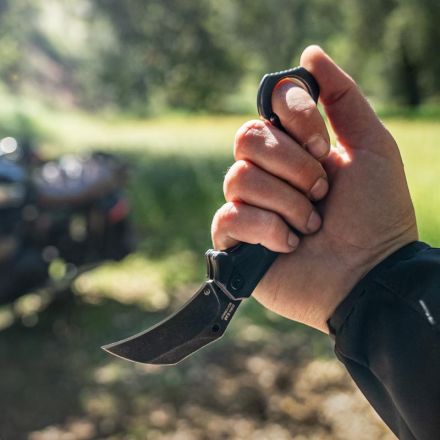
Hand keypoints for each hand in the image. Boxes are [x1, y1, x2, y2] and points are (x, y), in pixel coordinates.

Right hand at [211, 46, 417, 332]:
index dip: (294, 120)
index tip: (324, 146)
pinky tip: (290, 246)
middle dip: (292, 166)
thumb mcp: (371, 146)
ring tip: (312, 226)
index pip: (267, 108)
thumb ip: (343, 97)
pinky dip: (268, 230)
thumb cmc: (376, 214)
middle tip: (322, 191)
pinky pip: (230, 216)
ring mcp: (249, 206)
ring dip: (287, 202)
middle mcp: (266, 173)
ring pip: (239, 178)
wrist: (369, 274)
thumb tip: (308, 54)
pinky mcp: (235, 240)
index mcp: (293, 148)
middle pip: (246, 138)